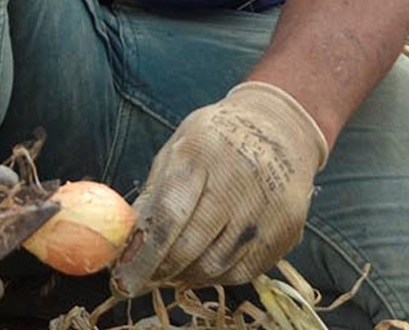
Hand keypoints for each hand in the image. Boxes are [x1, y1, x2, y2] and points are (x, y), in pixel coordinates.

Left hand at [113, 82, 326, 292]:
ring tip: (171, 273)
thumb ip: (154, 192)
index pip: (169, 215)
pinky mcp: (286, 230)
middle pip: (191, 247)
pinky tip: (202, 267)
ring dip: (186, 277)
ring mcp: (268, 208)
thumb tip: (128, 243)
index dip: (143, 255)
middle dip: (160, 272)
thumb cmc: (217, 139)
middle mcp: (240, 181)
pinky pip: (243, 271)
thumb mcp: (179, 147)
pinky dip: (217, 277)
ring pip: (216, 266)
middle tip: (143, 281)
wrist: (282, 127)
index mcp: (203, 152)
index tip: (123, 279)